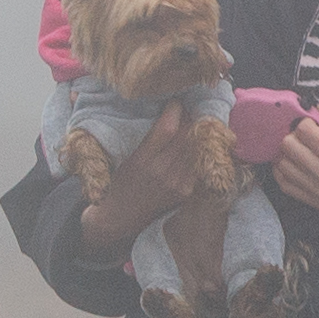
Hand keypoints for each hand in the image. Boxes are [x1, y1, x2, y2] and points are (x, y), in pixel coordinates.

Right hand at [74, 103, 222, 256]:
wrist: (122, 216)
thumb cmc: (120, 182)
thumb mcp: (127, 157)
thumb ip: (148, 138)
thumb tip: (161, 113)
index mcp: (142, 160)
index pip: (167, 129)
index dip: (175, 111)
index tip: (175, 101)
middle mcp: (161, 171)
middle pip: (185, 136)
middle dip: (188, 118)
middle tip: (187, 108)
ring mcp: (176, 183)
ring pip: (194, 148)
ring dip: (196, 132)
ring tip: (193, 122)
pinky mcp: (185, 191)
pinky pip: (197, 163)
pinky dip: (198, 150)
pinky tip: (195, 143)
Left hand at [270, 102, 318, 240]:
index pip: (303, 131)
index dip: (306, 120)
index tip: (314, 120)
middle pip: (288, 146)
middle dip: (294, 134)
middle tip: (306, 133)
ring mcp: (317, 191)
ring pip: (282, 165)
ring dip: (287, 152)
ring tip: (301, 147)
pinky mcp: (316, 203)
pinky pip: (285, 185)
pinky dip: (284, 172)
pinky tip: (294, 163)